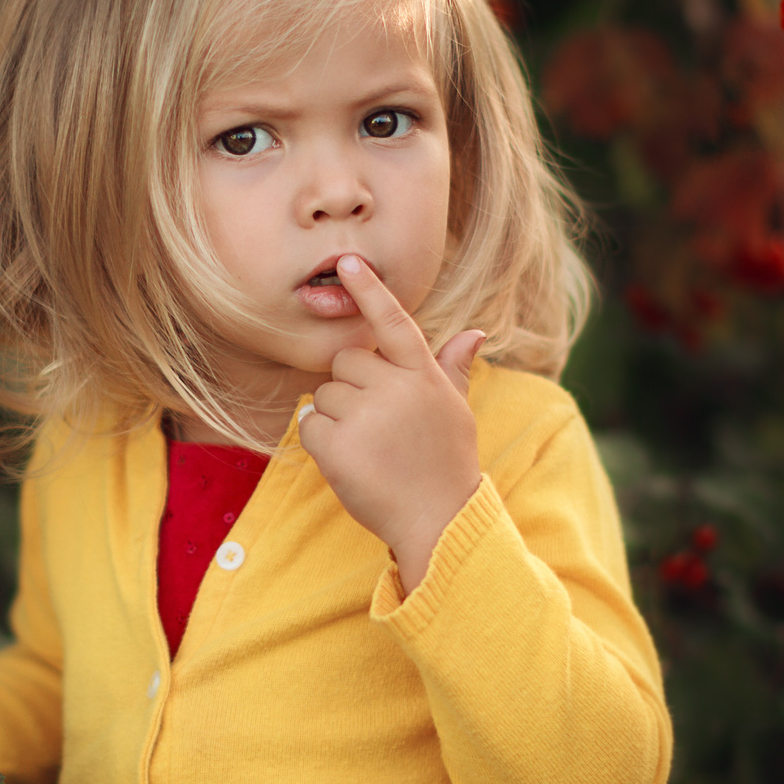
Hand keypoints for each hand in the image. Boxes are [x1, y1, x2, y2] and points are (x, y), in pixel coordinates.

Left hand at [299, 254, 484, 593]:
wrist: (438, 521)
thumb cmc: (445, 464)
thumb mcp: (455, 412)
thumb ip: (452, 369)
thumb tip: (474, 333)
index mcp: (424, 376)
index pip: (394, 323)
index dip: (371, 291)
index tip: (348, 262)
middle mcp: (396, 389)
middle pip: (346, 361)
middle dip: (351, 386)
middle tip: (376, 424)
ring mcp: (365, 416)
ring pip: (325, 394)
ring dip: (336, 417)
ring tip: (369, 448)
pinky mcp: (337, 444)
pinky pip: (309, 425)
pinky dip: (320, 442)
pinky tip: (349, 462)